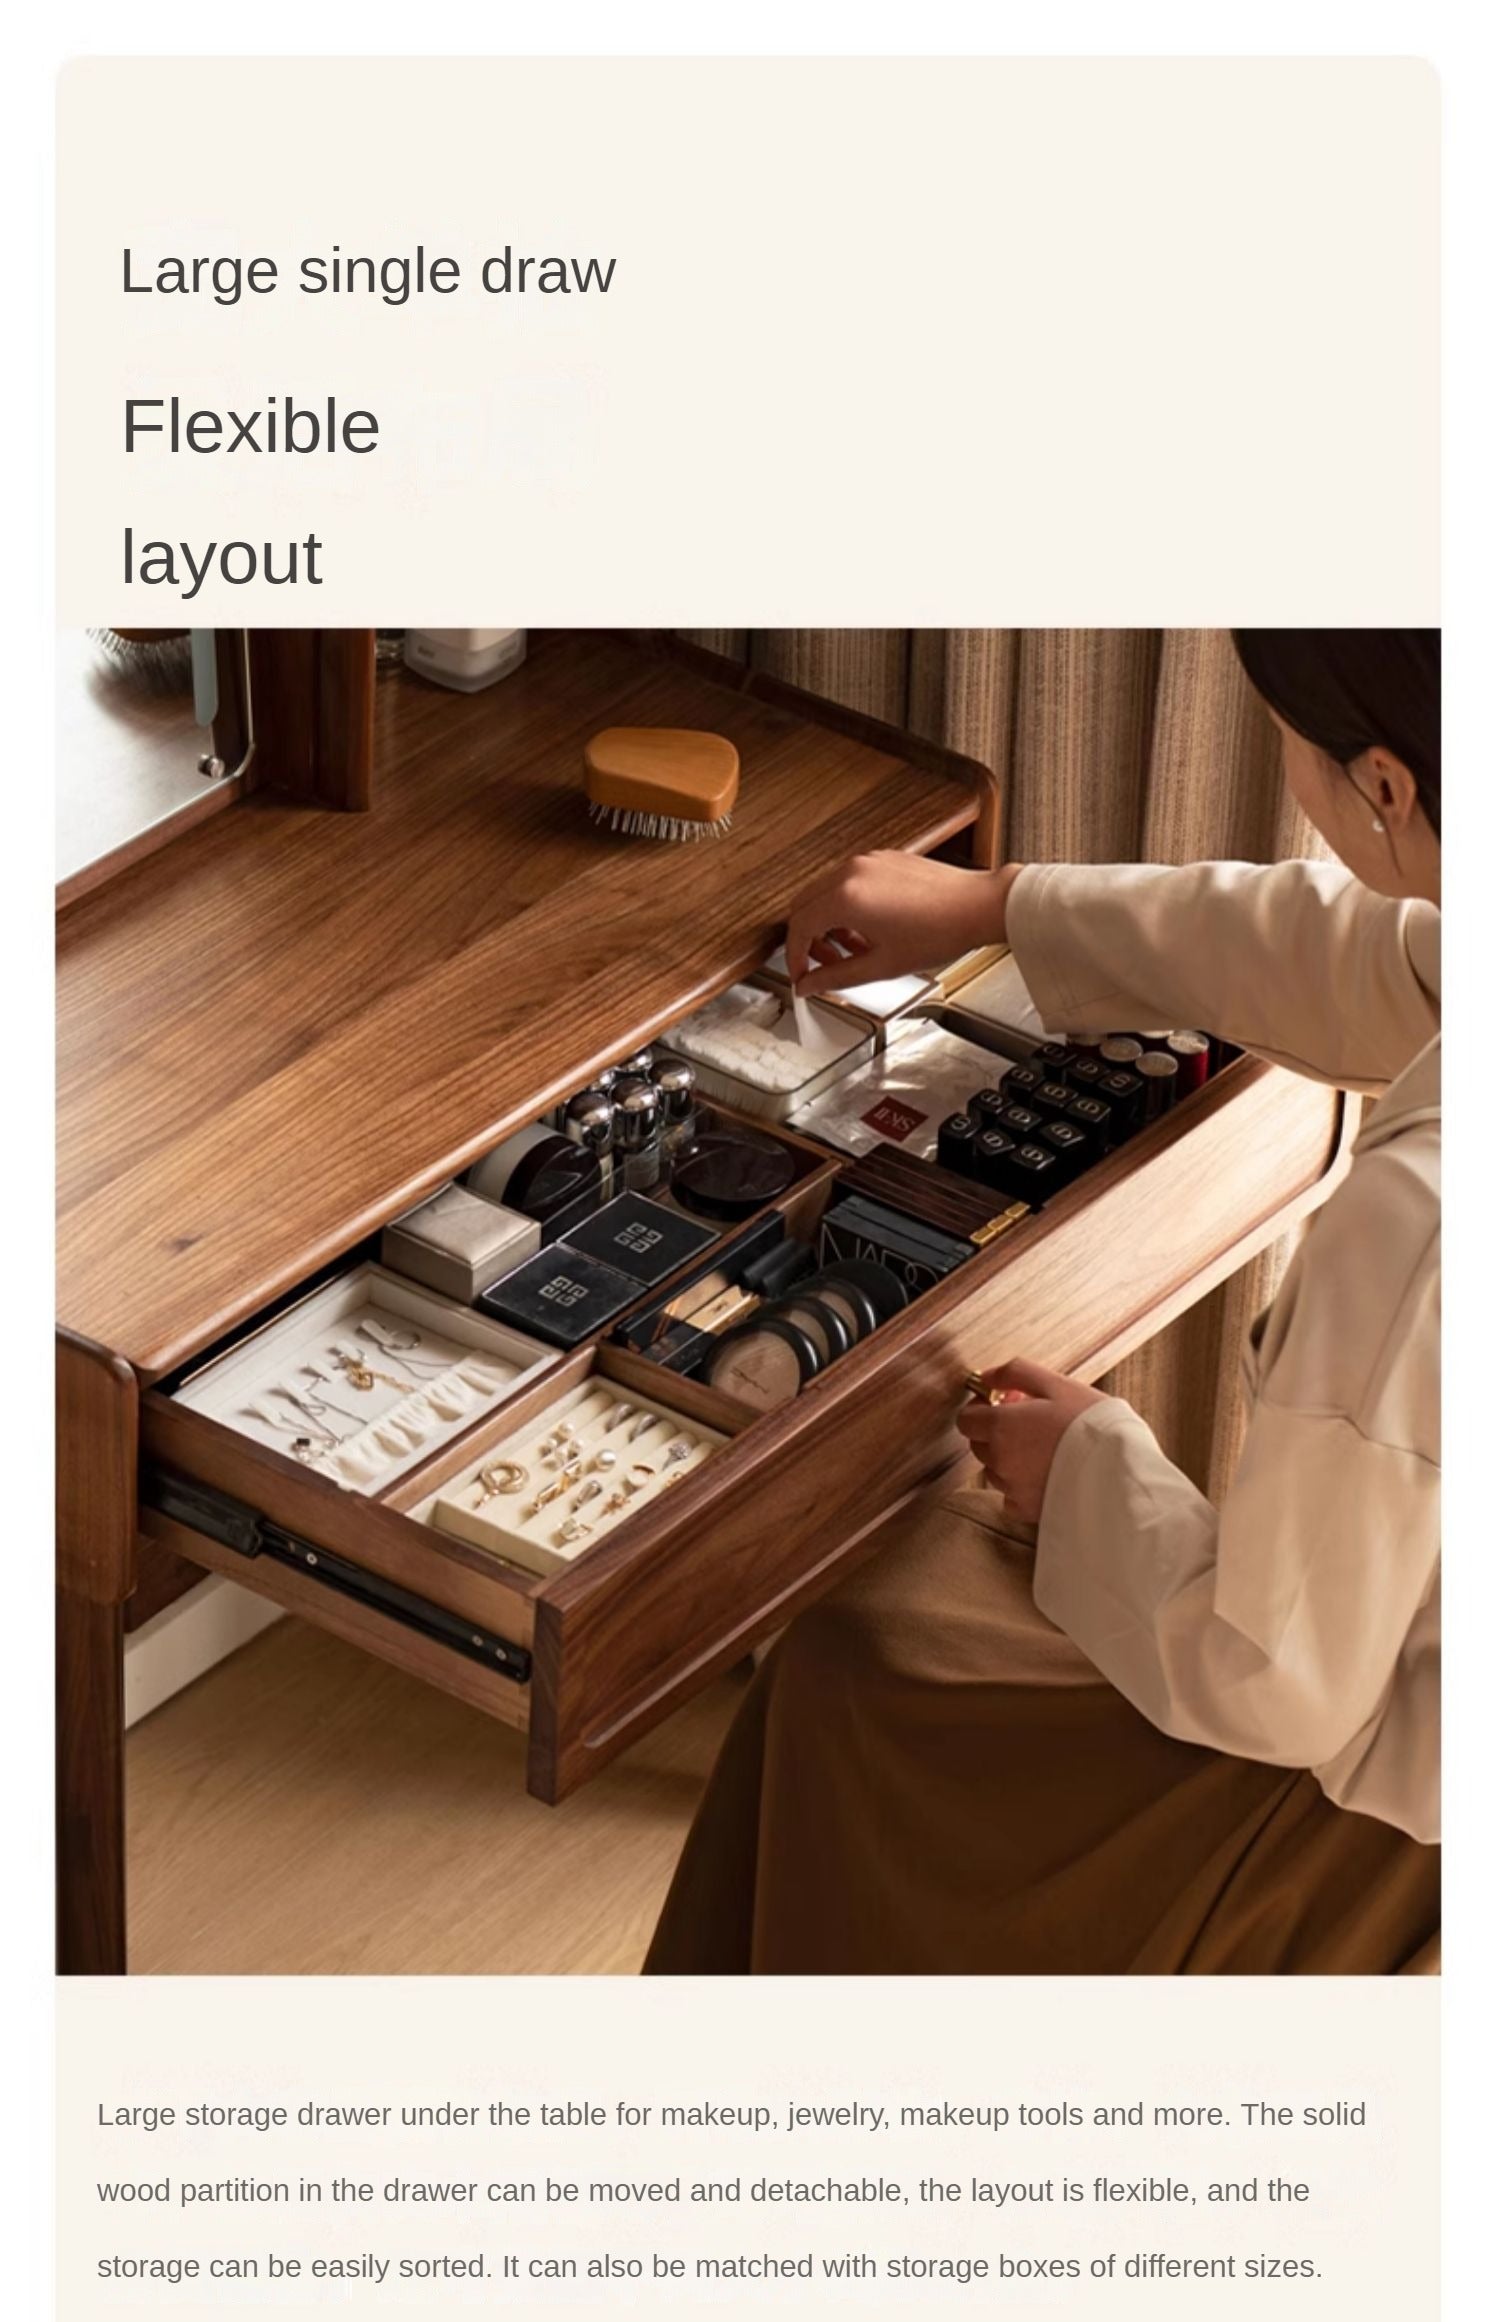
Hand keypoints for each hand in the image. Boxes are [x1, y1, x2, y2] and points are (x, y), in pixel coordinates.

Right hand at [784, 852, 1024, 995]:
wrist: (978, 907)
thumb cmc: (940, 932)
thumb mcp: (881, 966)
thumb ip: (836, 977)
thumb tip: (810, 985)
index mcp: (845, 897)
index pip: (798, 927)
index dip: (794, 957)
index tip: (801, 975)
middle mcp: (851, 872)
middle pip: (804, 905)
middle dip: (807, 939)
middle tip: (820, 966)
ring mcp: (867, 862)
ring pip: (825, 893)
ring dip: (827, 923)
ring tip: (849, 952)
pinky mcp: (883, 860)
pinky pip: (848, 882)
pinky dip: (846, 907)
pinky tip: (867, 931)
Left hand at [956, 1358, 1105, 1523]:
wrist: (1122, 1470)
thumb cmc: (1092, 1422)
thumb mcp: (1056, 1384)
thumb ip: (1015, 1373)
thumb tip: (986, 1376)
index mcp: (1001, 1426)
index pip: (966, 1420)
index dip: (981, 1408)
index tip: (1006, 1403)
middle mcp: (999, 1459)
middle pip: (980, 1445)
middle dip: (997, 1432)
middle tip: (1032, 1422)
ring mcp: (1012, 1488)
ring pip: (996, 1470)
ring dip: (1010, 1458)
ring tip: (1046, 1448)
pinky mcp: (1029, 1510)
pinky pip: (1011, 1498)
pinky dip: (1021, 1487)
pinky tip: (1047, 1474)